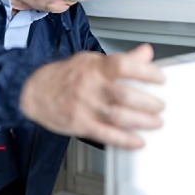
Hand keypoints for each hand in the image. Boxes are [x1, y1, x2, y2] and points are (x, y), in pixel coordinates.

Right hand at [21, 43, 164, 149]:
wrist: (34, 92)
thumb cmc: (63, 76)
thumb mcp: (91, 61)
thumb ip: (120, 60)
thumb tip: (146, 53)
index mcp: (95, 68)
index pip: (124, 65)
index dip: (146, 72)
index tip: (160, 78)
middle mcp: (90, 86)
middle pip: (125, 95)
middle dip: (148, 103)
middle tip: (159, 106)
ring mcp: (85, 107)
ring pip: (118, 116)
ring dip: (141, 122)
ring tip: (155, 122)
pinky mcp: (80, 124)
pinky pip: (106, 135)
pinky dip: (124, 140)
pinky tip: (137, 141)